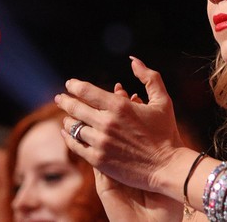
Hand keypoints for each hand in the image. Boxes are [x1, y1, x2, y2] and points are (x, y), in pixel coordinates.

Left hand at [55, 56, 186, 195]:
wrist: (166, 166)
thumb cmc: (166, 132)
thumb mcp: (163, 101)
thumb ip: (150, 77)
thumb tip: (134, 61)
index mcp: (120, 106)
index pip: (87, 91)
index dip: (75, 85)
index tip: (70, 84)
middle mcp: (106, 123)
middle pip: (75, 108)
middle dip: (65, 101)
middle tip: (59, 98)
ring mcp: (100, 142)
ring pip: (73, 127)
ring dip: (67, 119)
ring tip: (66, 117)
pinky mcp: (98, 159)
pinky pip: (75, 145)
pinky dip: (68, 137)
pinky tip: (67, 133)